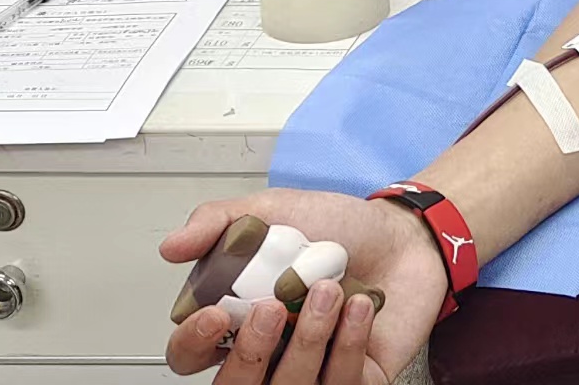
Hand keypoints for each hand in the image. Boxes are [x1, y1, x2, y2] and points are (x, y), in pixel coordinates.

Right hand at [161, 189, 446, 384]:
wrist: (406, 235)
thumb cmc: (340, 228)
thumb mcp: (273, 210)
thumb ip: (219, 223)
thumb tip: (172, 246)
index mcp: (237, 316)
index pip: (191, 352)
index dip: (193, 342)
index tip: (214, 315)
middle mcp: (269, 350)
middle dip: (249, 352)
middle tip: (272, 308)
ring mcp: (309, 369)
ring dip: (307, 340)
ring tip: (329, 291)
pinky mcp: (352, 378)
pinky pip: (338, 382)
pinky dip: (349, 343)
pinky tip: (360, 307)